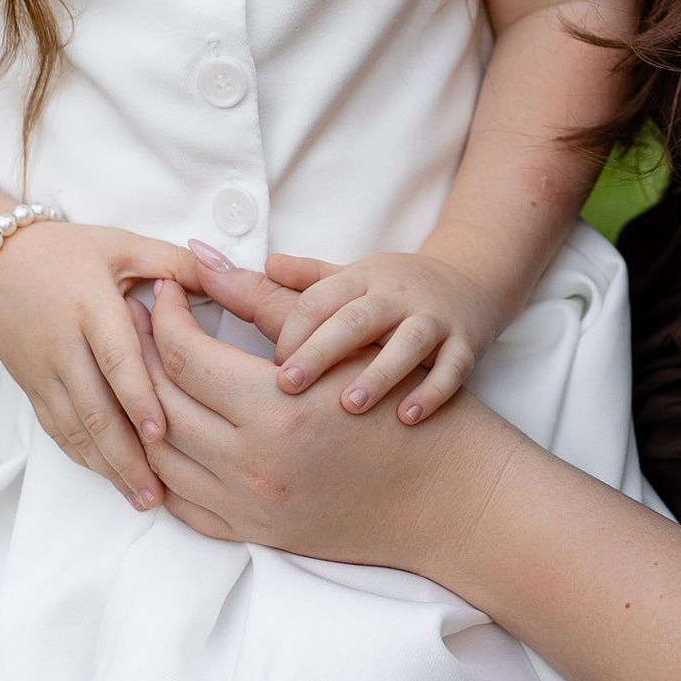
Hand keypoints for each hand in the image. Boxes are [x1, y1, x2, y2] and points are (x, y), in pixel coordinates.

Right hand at [0, 220, 202, 507]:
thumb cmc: (67, 251)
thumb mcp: (122, 244)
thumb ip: (174, 263)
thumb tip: (224, 277)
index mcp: (90, 306)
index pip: (116, 360)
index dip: (138, 399)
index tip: (162, 435)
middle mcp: (62, 343)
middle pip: (94, 408)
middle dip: (126, 455)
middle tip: (158, 492)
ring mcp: (41, 370)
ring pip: (74, 427)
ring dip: (106, 466)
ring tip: (141, 497)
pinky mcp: (30, 386)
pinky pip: (56, 429)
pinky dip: (82, 457)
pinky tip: (108, 478)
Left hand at [143, 278, 518, 556]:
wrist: (450, 497)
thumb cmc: (407, 410)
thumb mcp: (344, 348)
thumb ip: (267, 300)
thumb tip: (204, 257)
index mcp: (277, 407)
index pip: (186, 355)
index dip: (166, 316)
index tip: (164, 292)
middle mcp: (257, 463)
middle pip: (166, 404)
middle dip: (143, 358)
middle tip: (137, 327)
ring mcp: (255, 506)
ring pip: (165, 460)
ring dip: (146, 417)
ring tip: (143, 382)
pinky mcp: (261, 535)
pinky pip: (188, 509)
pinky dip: (168, 476)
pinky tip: (166, 445)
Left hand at [193, 244, 506, 422]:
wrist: (473, 288)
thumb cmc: (392, 292)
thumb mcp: (343, 281)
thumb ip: (280, 285)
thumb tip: (206, 262)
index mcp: (358, 280)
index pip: (315, 302)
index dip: (289, 332)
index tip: (268, 369)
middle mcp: (394, 296)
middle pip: (352, 320)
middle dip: (319, 352)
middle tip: (285, 386)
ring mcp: (433, 321)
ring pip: (405, 344)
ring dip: (376, 374)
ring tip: (348, 406)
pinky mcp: (466, 347)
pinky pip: (451, 371)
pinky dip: (430, 393)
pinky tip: (406, 418)